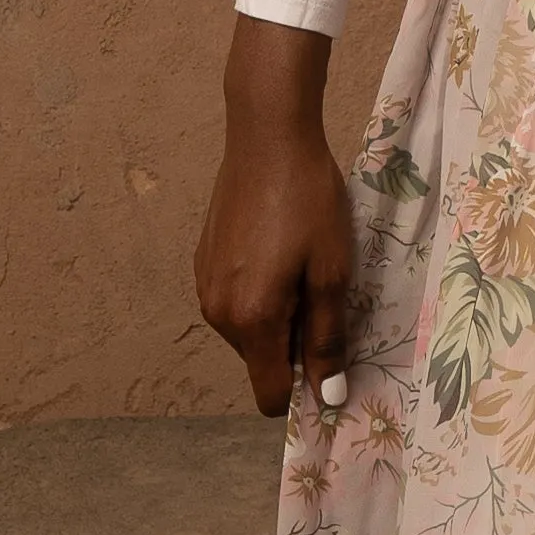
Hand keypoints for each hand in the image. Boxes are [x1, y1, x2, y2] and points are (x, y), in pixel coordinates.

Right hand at [196, 17, 357, 415]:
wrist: (267, 137)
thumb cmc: (309, 202)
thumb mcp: (332, 272)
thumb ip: (326, 340)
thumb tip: (327, 397)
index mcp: (251, 321)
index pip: (270, 396)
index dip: (304, 388)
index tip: (330, 357)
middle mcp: (217, 313)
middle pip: (261, 361)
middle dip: (293, 343)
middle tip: (324, 292)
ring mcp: (204, 287)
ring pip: (249, 331)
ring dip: (278, 315)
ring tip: (302, 264)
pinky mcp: (202, 262)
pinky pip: (235, 301)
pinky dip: (259, 292)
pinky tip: (278, 248)